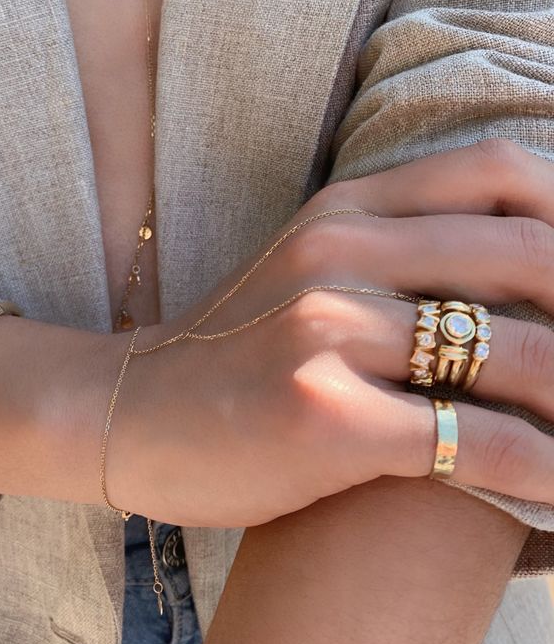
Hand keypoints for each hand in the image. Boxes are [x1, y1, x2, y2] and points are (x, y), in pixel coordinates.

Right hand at [105, 139, 553, 526]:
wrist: (131, 408)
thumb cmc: (235, 349)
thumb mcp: (310, 268)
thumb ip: (397, 252)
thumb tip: (519, 268)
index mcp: (344, 208)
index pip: (496, 172)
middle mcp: (338, 251)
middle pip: (529, 257)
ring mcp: (325, 328)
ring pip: (516, 356)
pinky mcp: (321, 412)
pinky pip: (473, 441)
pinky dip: (543, 472)